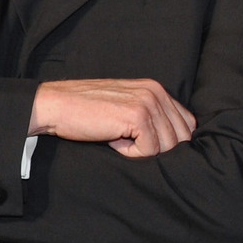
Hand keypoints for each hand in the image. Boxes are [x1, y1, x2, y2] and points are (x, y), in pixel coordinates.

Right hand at [30, 78, 195, 157]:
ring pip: (168, 146)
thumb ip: (152, 117)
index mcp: (156, 89)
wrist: (55, 105)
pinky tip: (112, 140)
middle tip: (129, 142)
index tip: (145, 144)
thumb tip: (176, 143)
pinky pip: (149, 150)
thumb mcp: (126, 107)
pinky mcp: (137, 116)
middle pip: (181, 137)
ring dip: (142, 150)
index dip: (172, 142)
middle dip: (158, 149)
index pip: (187, 123)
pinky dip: (130, 153)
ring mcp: (148, 102)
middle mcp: (156, 92)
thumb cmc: (87, 111)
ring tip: (118, 138)